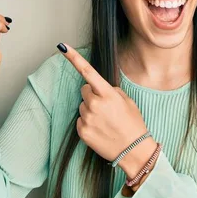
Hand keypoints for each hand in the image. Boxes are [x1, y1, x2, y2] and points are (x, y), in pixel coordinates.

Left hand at [58, 43, 156, 176]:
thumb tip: (99, 89)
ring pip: (83, 106)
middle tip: (107, 107)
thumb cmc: (133, 124)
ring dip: (91, 110)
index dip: (74, 58)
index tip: (62, 46)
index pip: (88, 71)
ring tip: (106, 121)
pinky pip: (81, 120)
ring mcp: (87, 118)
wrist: (134, 151)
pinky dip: (89, 123)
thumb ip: (111, 91)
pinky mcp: (82, 131)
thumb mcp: (128, 101)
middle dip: (93, 95)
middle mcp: (95, 104)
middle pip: (85, 90)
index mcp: (107, 94)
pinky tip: (101, 130)